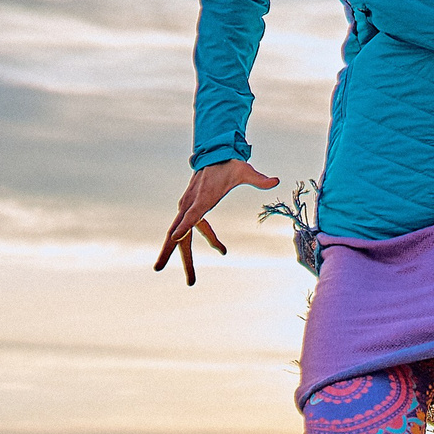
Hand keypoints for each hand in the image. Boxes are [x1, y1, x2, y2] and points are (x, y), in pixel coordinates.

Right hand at [153, 160, 278, 284]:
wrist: (214, 155)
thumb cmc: (229, 165)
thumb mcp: (245, 171)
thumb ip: (259, 179)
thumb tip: (276, 181)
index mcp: (202, 199)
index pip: (192, 215)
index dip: (184, 226)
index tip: (174, 237)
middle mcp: (190, 205)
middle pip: (176, 232)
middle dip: (168, 252)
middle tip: (157, 269)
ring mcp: (187, 207)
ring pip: (178, 235)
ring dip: (178, 255)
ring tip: (189, 278)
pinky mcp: (189, 209)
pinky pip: (191, 229)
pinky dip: (201, 240)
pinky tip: (222, 248)